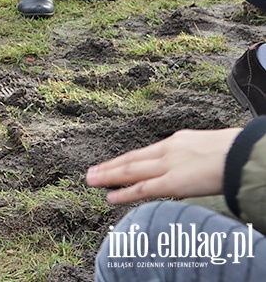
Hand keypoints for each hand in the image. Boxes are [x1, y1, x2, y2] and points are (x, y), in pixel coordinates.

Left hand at [86, 128, 241, 203]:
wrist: (245, 153)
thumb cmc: (237, 151)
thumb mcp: (211, 146)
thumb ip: (196, 155)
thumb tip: (197, 164)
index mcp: (178, 141)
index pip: (146, 152)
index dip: (127, 159)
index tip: (113, 163)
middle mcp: (168, 150)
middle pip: (133, 160)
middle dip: (111, 166)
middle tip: (91, 171)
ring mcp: (168, 165)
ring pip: (131, 171)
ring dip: (109, 176)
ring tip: (91, 181)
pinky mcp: (173, 182)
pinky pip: (143, 189)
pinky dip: (124, 192)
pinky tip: (109, 196)